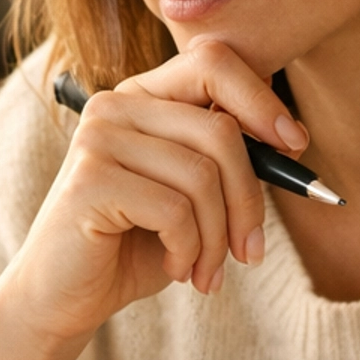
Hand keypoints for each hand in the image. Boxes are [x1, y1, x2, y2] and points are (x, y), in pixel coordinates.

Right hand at [0, 38, 310, 347]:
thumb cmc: (134, 245)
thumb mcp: (192, 196)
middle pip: (220, 130)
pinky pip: (174, 211)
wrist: (64, 297)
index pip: (213, 61)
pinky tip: (176, 269)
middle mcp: (116, 104)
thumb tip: (292, 140)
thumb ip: (228, 159)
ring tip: (207, 272)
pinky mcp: (89, 180)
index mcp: (143, 96)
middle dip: (249, 201)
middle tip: (250, 252)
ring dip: (218, 238)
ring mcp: (98, 137)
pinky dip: (189, 250)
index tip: (295, 145)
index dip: (262, 99)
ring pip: (202, 176)